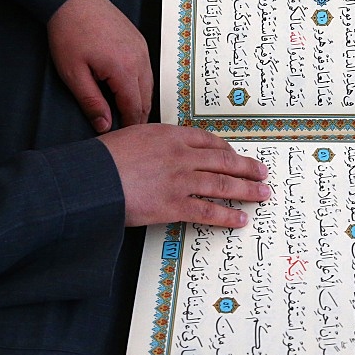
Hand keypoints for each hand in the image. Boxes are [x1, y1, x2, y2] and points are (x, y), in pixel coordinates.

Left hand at [47, 0, 151, 131]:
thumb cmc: (70, 31)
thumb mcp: (74, 74)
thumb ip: (92, 102)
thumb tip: (104, 125)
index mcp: (125, 70)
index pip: (134, 108)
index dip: (130, 126)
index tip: (126, 138)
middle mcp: (140, 59)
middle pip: (146, 98)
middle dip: (139, 116)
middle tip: (130, 132)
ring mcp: (142, 48)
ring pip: (149, 84)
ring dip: (141, 101)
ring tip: (131, 115)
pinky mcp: (139, 40)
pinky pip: (147, 69)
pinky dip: (141, 84)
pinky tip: (131, 90)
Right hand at [98, 124, 269, 227]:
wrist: (91, 178)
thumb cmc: (103, 159)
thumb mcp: (131, 138)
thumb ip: (152, 144)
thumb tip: (159, 151)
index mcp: (170, 135)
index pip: (207, 140)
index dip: (226, 150)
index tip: (235, 156)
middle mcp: (181, 155)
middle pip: (223, 161)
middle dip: (247, 168)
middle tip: (263, 173)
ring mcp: (180, 180)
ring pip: (223, 185)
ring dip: (247, 191)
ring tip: (263, 194)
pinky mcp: (174, 205)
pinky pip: (208, 211)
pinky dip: (228, 216)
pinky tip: (241, 219)